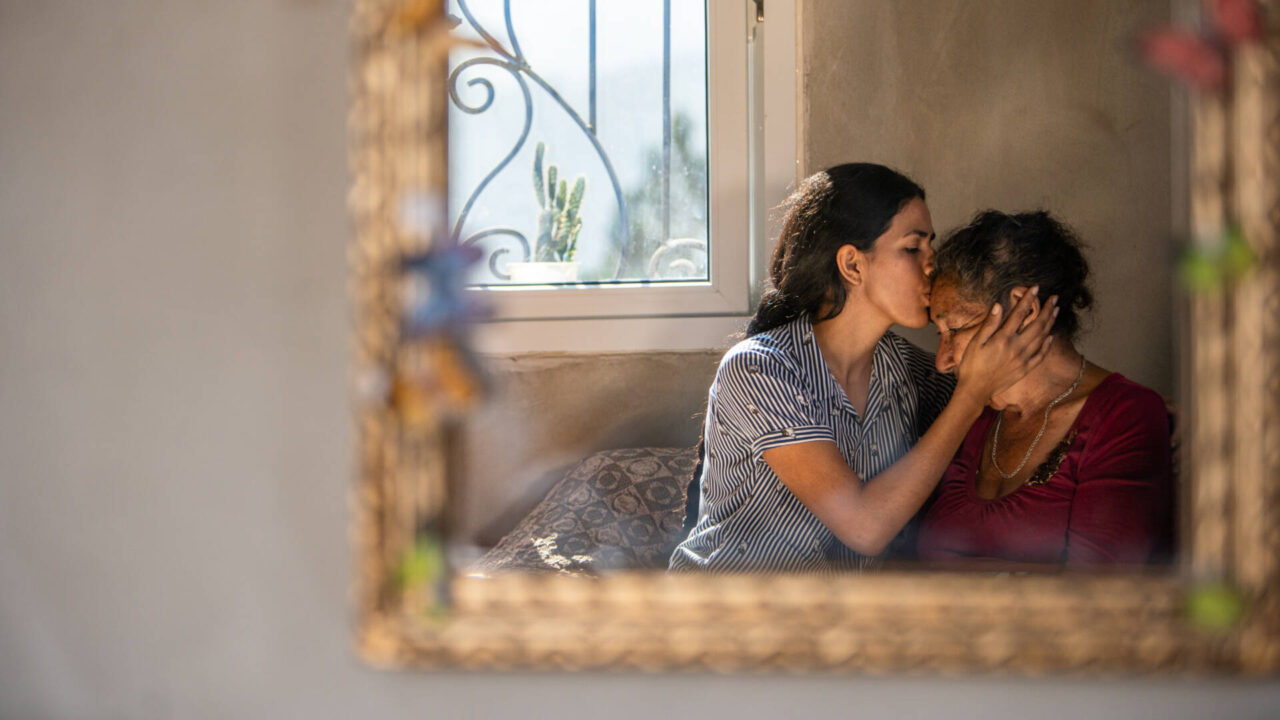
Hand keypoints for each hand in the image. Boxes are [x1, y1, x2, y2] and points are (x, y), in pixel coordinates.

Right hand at [954, 287, 1057, 405]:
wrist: (976, 390)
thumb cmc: (971, 366)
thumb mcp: (975, 343)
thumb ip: (989, 324)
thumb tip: (999, 306)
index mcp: (1004, 339)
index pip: (1019, 314)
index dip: (1028, 299)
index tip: (1036, 288)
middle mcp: (1017, 348)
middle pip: (1037, 324)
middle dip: (1047, 310)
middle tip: (1054, 298)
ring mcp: (1023, 359)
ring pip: (1042, 337)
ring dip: (1050, 323)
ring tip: (1056, 311)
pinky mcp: (1025, 369)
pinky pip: (1041, 355)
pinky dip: (1047, 344)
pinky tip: (1050, 336)